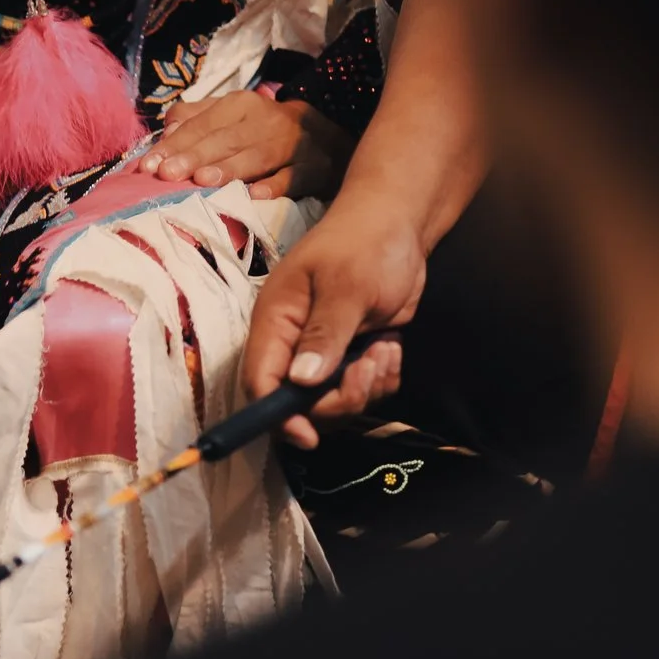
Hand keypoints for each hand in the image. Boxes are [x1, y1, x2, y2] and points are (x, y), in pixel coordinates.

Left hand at [138, 91, 353, 199]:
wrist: (326, 137)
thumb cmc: (262, 130)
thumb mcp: (229, 116)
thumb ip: (195, 119)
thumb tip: (166, 131)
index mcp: (241, 106)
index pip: (203, 124)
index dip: (175, 144)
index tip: (149, 165)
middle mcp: (266, 121)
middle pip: (226, 139)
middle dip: (195, 156)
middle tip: (167, 174)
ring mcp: (292, 145)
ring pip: (257, 157)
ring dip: (230, 169)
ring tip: (203, 181)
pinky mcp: (315, 168)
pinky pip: (295, 177)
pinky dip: (277, 185)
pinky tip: (257, 194)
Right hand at [242, 196, 425, 448]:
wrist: (399, 224)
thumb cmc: (365, 244)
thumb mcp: (346, 287)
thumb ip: (325, 335)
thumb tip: (302, 381)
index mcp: (275, 324)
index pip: (260, 381)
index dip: (277, 415)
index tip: (308, 435)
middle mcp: (292, 344)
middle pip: (299, 403)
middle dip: (339, 399)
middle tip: (368, 369)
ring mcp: (322, 351)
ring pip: (334, 401)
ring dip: (365, 387)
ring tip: (383, 349)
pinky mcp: (350, 354)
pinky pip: (362, 390)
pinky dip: (381, 379)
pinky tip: (390, 347)